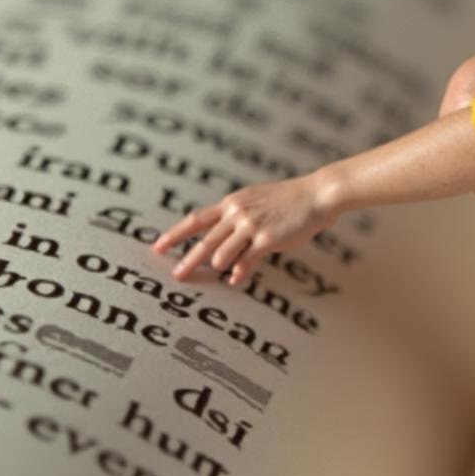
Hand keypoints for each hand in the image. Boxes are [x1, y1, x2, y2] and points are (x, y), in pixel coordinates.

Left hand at [150, 174, 327, 286]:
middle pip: (204, 240)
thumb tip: (225, 246)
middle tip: (175, 275)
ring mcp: (251, 225)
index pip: (196, 219)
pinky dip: (239, 272)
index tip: (158, 246)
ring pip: (221, 253)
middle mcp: (237, 213)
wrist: (316, 196)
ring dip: (218, 264)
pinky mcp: (266, 238)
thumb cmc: (289, 202)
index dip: (175, 234)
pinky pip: (245, 261)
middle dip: (187, 259)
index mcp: (232, 203)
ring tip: (220, 270)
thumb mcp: (257, 204)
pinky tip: (235, 279)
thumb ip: (238, 221)